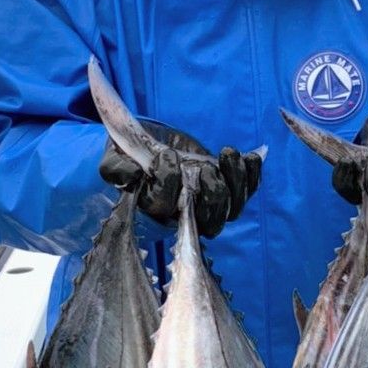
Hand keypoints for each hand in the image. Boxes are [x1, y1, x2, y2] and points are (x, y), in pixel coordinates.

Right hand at [99, 121, 261, 237]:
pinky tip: (252, 156)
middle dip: (211, 192)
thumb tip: (131, 176)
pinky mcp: (225, 190)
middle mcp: (185, 213)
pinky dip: (252, 175)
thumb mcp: (115, 158)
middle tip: (202, 167)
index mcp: (155, 209)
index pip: (165, 207)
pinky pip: (246, 192)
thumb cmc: (130, 155)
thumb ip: (117, 168)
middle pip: (208, 221)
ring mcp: (208, 204)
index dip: (168, 182)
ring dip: (235, 183)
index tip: (167, 155)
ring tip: (227, 154)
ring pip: (231, 210)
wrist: (150, 146)